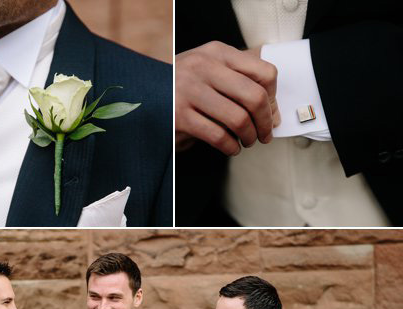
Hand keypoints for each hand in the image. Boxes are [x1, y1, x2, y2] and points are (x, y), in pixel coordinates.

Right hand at [176, 41, 279, 155]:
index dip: (273, 97)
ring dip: (249, 136)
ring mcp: (188, 91)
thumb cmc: (183, 88)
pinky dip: (231, 146)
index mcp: (216, 52)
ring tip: (247, 141)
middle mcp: (203, 67)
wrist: (143, 96)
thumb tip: (273, 113)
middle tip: (264, 134)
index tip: (269, 112)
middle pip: (254, 96)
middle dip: (265, 121)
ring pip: (238, 118)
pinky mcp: (179, 116)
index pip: (263, 72)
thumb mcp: (210, 73)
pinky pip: (218, 135)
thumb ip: (240, 83)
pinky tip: (231, 148)